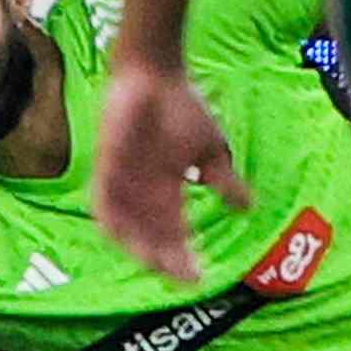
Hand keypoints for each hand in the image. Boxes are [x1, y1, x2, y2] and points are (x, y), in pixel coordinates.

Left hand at [87, 44, 249, 280]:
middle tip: (184, 274)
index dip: (185, 256)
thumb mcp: (210, 151)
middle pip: (150, 238)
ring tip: (158, 261)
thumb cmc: (181, 107)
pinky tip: (124, 235)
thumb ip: (224, 181)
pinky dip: (112, 221)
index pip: (174, 233)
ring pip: (124, 229)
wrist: (154, 74)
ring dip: (139, 247)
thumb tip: (248, 207)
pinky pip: (102, 203)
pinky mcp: (105, 166)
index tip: (202, 276)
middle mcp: (142, 194)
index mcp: (166, 192)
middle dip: (166, 259)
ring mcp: (122, 182)